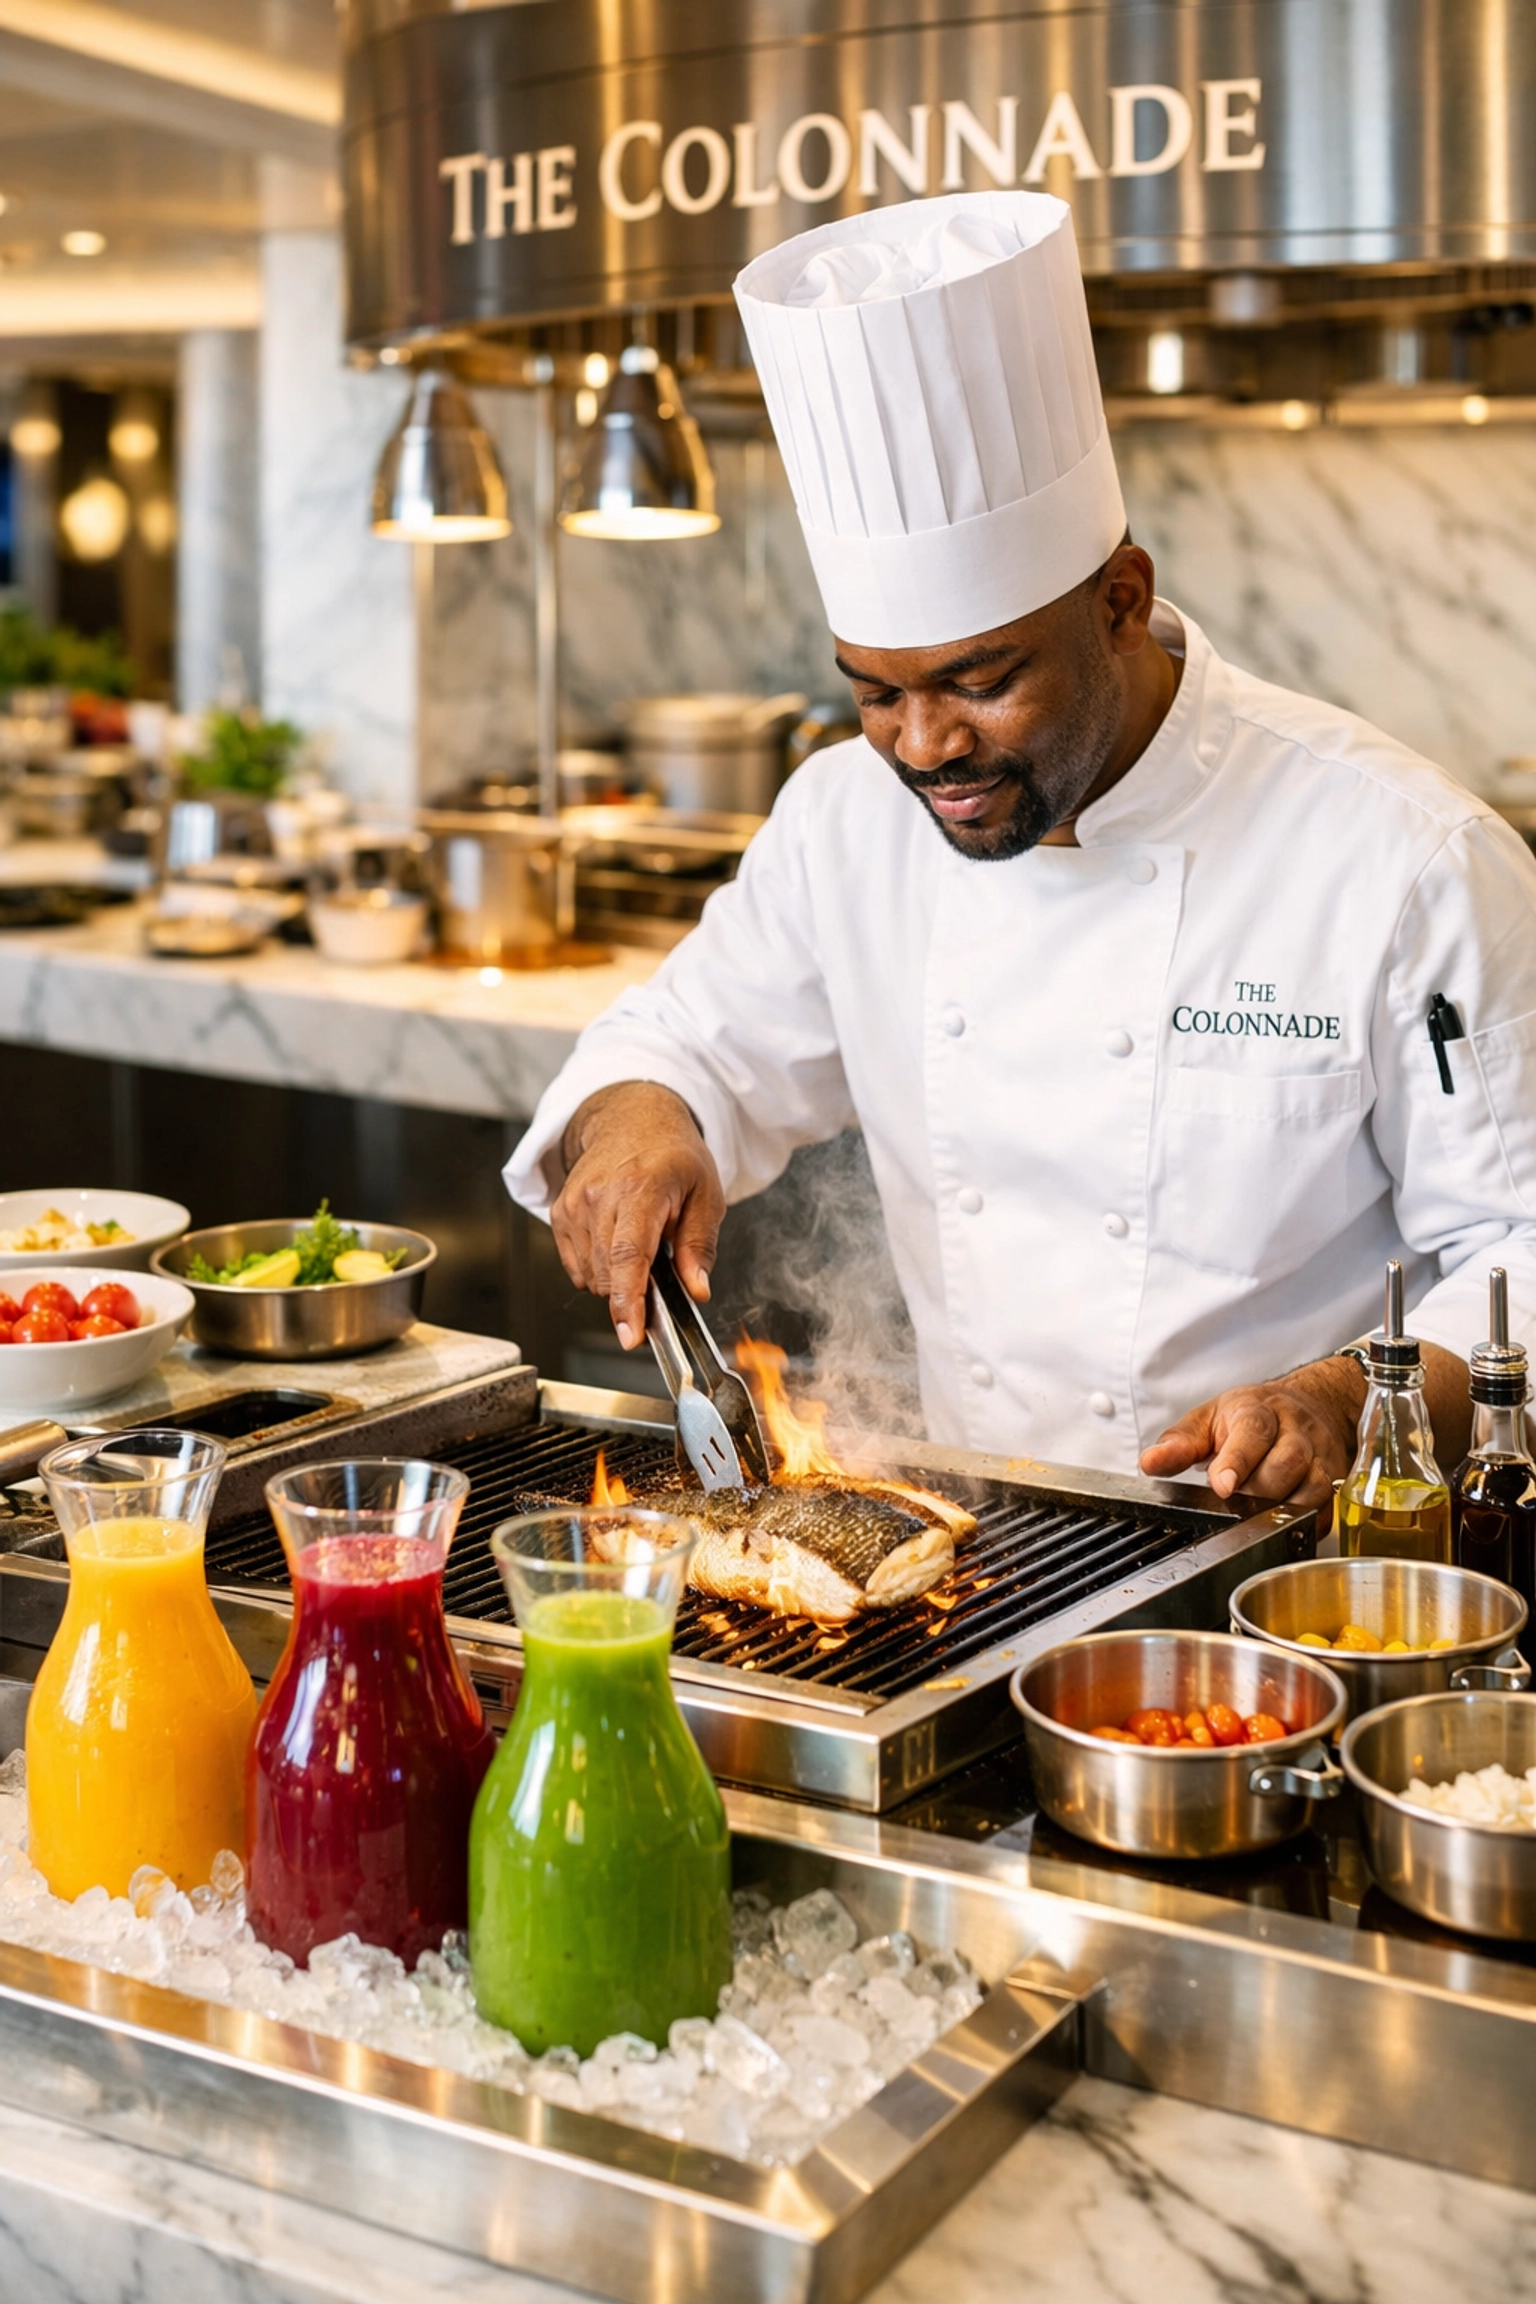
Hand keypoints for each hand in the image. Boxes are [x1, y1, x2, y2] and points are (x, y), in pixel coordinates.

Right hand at [550, 1082, 725, 1349]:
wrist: (630, 1119)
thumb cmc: (672, 1155)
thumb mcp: (706, 1194)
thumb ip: (700, 1245)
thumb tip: (697, 1290)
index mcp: (641, 1187)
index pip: (629, 1256)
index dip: (629, 1302)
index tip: (631, 1335)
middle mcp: (600, 1195)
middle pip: (607, 1274)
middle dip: (633, 1290)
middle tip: (658, 1266)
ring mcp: (574, 1204)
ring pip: (589, 1276)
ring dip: (615, 1279)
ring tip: (638, 1243)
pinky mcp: (559, 1213)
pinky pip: (576, 1267)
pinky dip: (598, 1269)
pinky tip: (615, 1242)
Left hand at [1139, 1357, 1367, 1507]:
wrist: (1310, 1404)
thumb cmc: (1252, 1417)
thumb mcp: (1209, 1420)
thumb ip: (1179, 1443)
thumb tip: (1151, 1463)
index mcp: (1259, 1411)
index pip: (1253, 1432)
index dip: (1238, 1460)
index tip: (1222, 1485)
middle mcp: (1296, 1431)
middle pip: (1288, 1463)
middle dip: (1260, 1490)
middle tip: (1235, 1503)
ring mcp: (1321, 1456)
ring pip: (1315, 1488)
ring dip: (1284, 1510)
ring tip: (1256, 1518)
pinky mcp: (1337, 1482)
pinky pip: (1327, 1512)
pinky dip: (1306, 1526)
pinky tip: (1283, 1529)